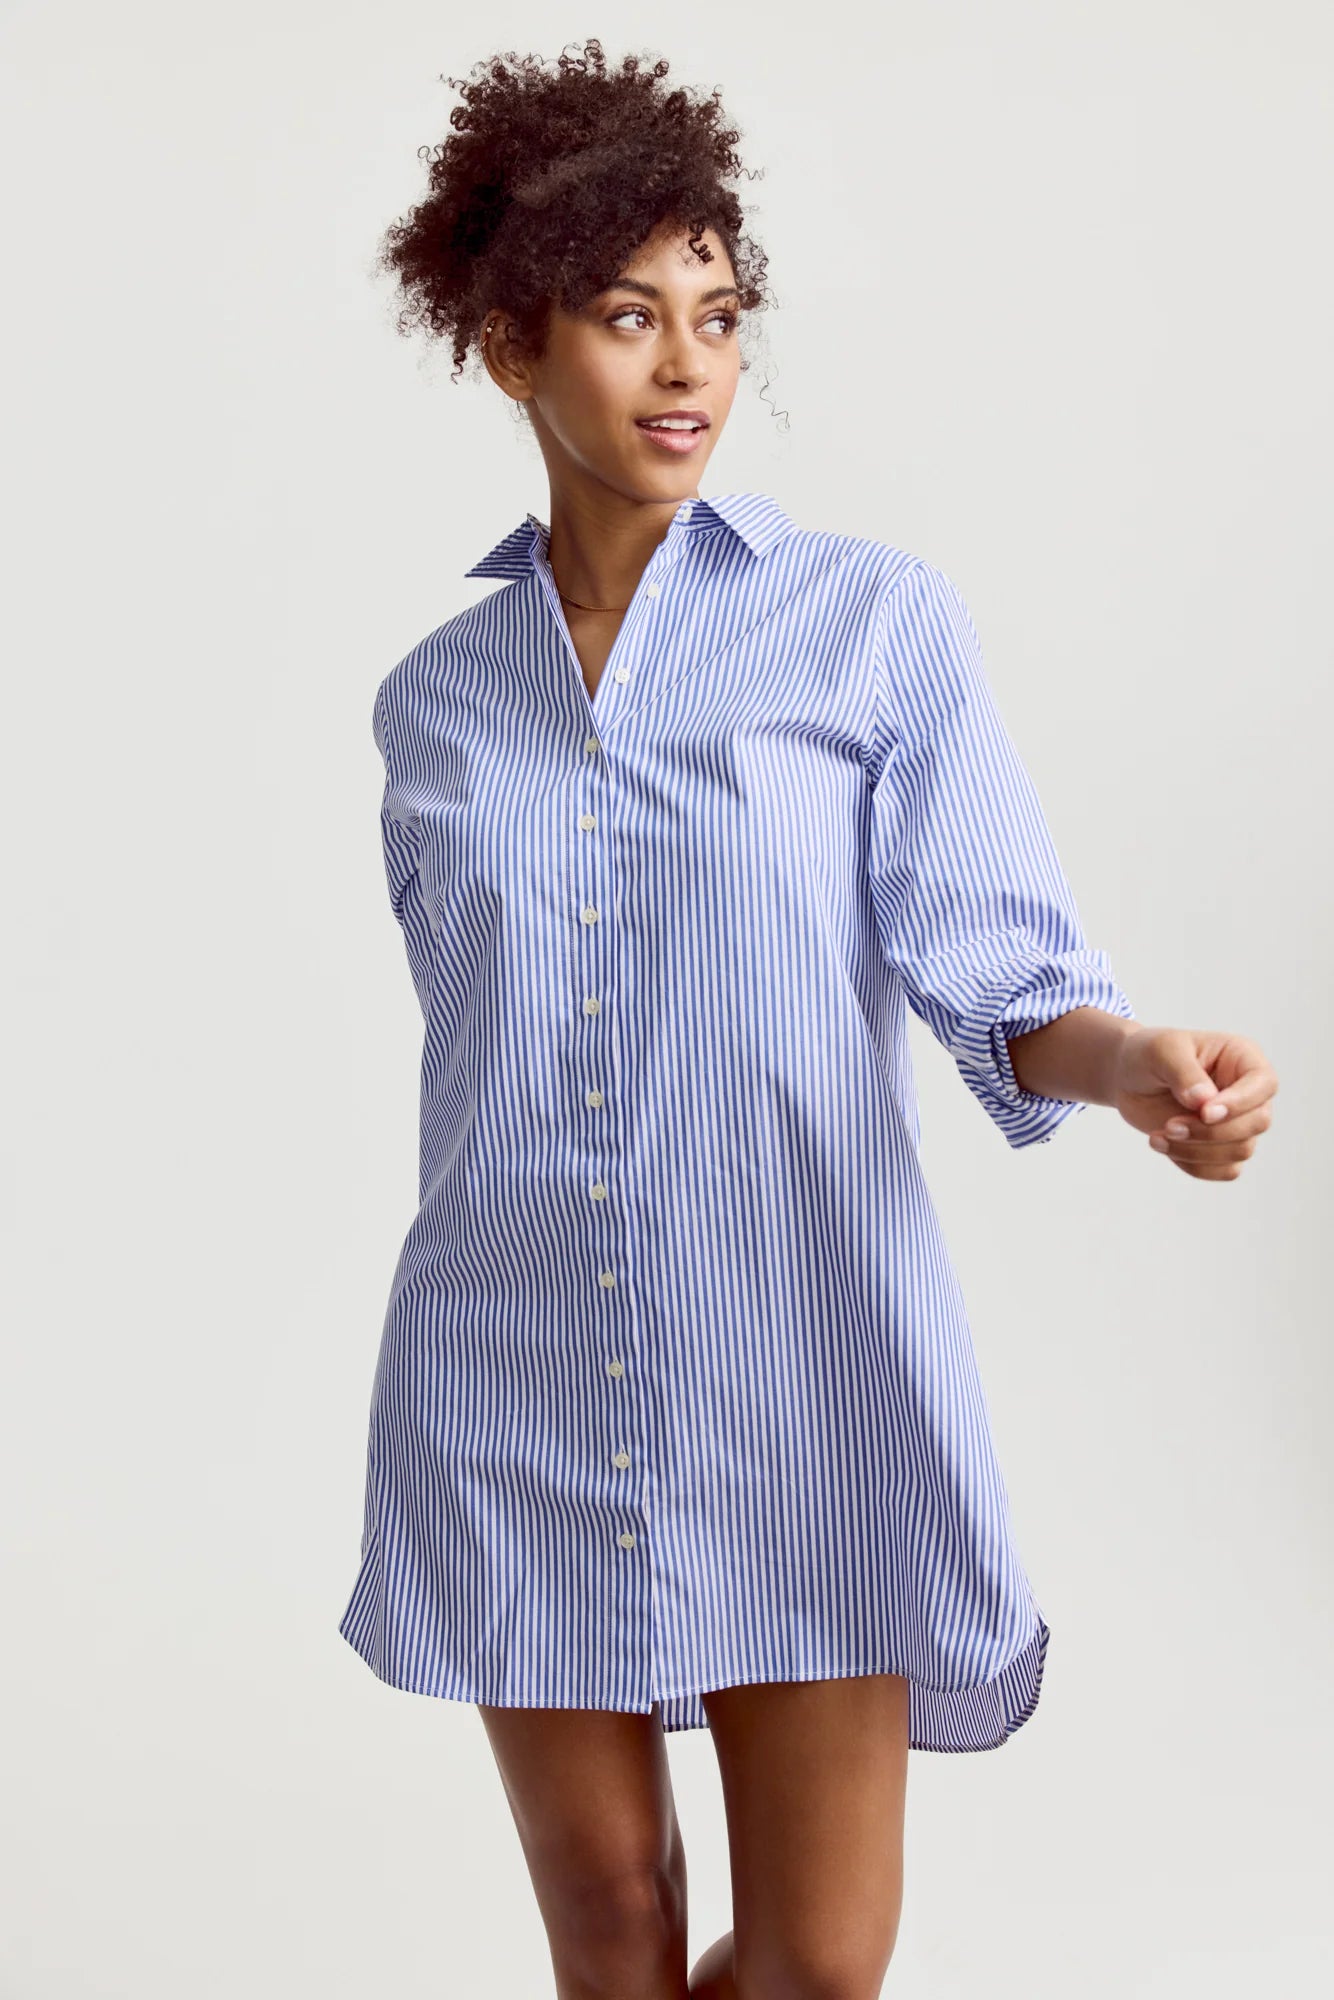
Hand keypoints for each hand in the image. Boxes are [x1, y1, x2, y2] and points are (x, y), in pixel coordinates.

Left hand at [1111, 1027, 1277, 1179]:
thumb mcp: (1161, 1051)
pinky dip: (1194, 1166)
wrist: (1129, 1079)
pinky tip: (1164, 1147)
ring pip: (1241, 1150)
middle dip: (1211, 1131)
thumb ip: (1184, 1072)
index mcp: (1242, 1059)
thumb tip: (1204, 1100)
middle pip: (1257, 1123)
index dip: (1239, 1103)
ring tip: (1158, 1137)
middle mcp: (1248, 1092)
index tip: (1204, 1112)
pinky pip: (1225, 1170)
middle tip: (1170, 1126)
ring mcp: (1238, 1122)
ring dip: (1197, 1151)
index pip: (1264, 1084)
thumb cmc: (1149, 1055)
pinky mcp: (1222, 1147)